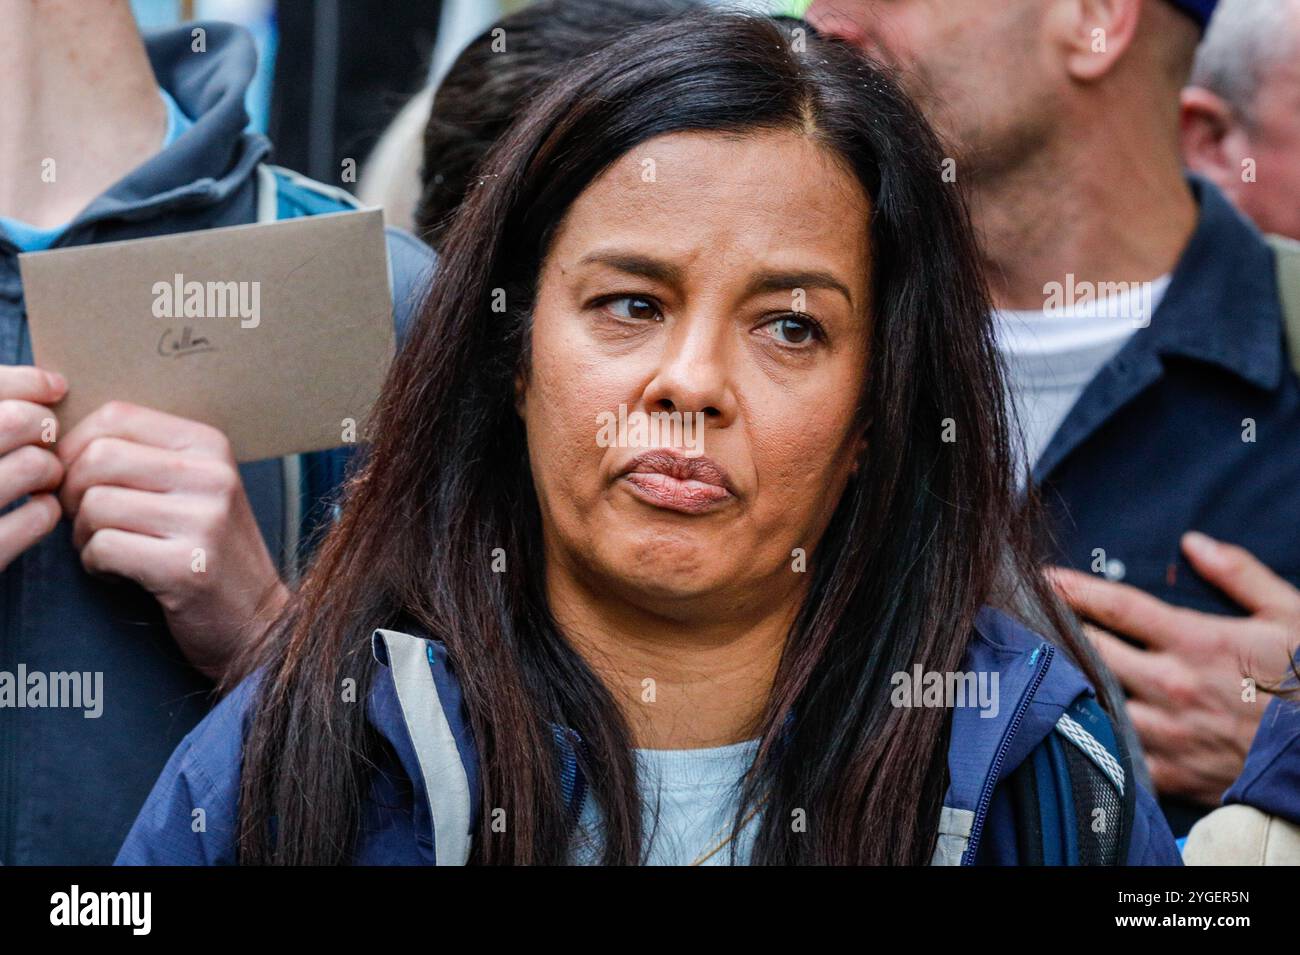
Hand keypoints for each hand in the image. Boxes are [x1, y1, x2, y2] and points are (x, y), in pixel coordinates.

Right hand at [0, 366, 66, 570]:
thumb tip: (51, 384)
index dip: (25, 381)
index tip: (54, 387)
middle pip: (15, 421)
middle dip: (41, 426)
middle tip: (41, 440)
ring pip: (34, 466)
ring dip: (50, 470)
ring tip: (40, 479)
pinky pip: (38, 516)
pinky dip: (47, 510)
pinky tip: (35, 511)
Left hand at [57, 401, 288, 680]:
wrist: (257, 617)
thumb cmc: (209, 550)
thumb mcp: (193, 486)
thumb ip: (143, 456)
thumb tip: (62, 443)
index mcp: (210, 445)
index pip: (117, 415)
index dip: (77, 446)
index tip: (79, 479)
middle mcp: (213, 475)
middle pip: (98, 458)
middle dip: (73, 493)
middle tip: (88, 519)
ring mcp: (205, 521)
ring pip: (95, 504)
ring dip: (85, 534)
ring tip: (111, 547)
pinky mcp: (188, 567)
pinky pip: (104, 547)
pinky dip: (96, 564)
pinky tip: (120, 572)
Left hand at [1049, 532, 1299, 806]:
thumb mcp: (1289, 616)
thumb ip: (1239, 575)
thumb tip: (1193, 542)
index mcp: (1196, 642)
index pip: (1118, 608)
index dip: (1074, 589)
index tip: (1041, 578)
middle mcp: (1171, 685)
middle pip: (1092, 651)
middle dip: (1058, 631)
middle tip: (1027, 617)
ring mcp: (1166, 731)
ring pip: (1094, 699)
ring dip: (1068, 680)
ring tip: (1037, 665)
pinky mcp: (1170, 772)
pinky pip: (1114, 751)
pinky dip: (1091, 734)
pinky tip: (1069, 720)